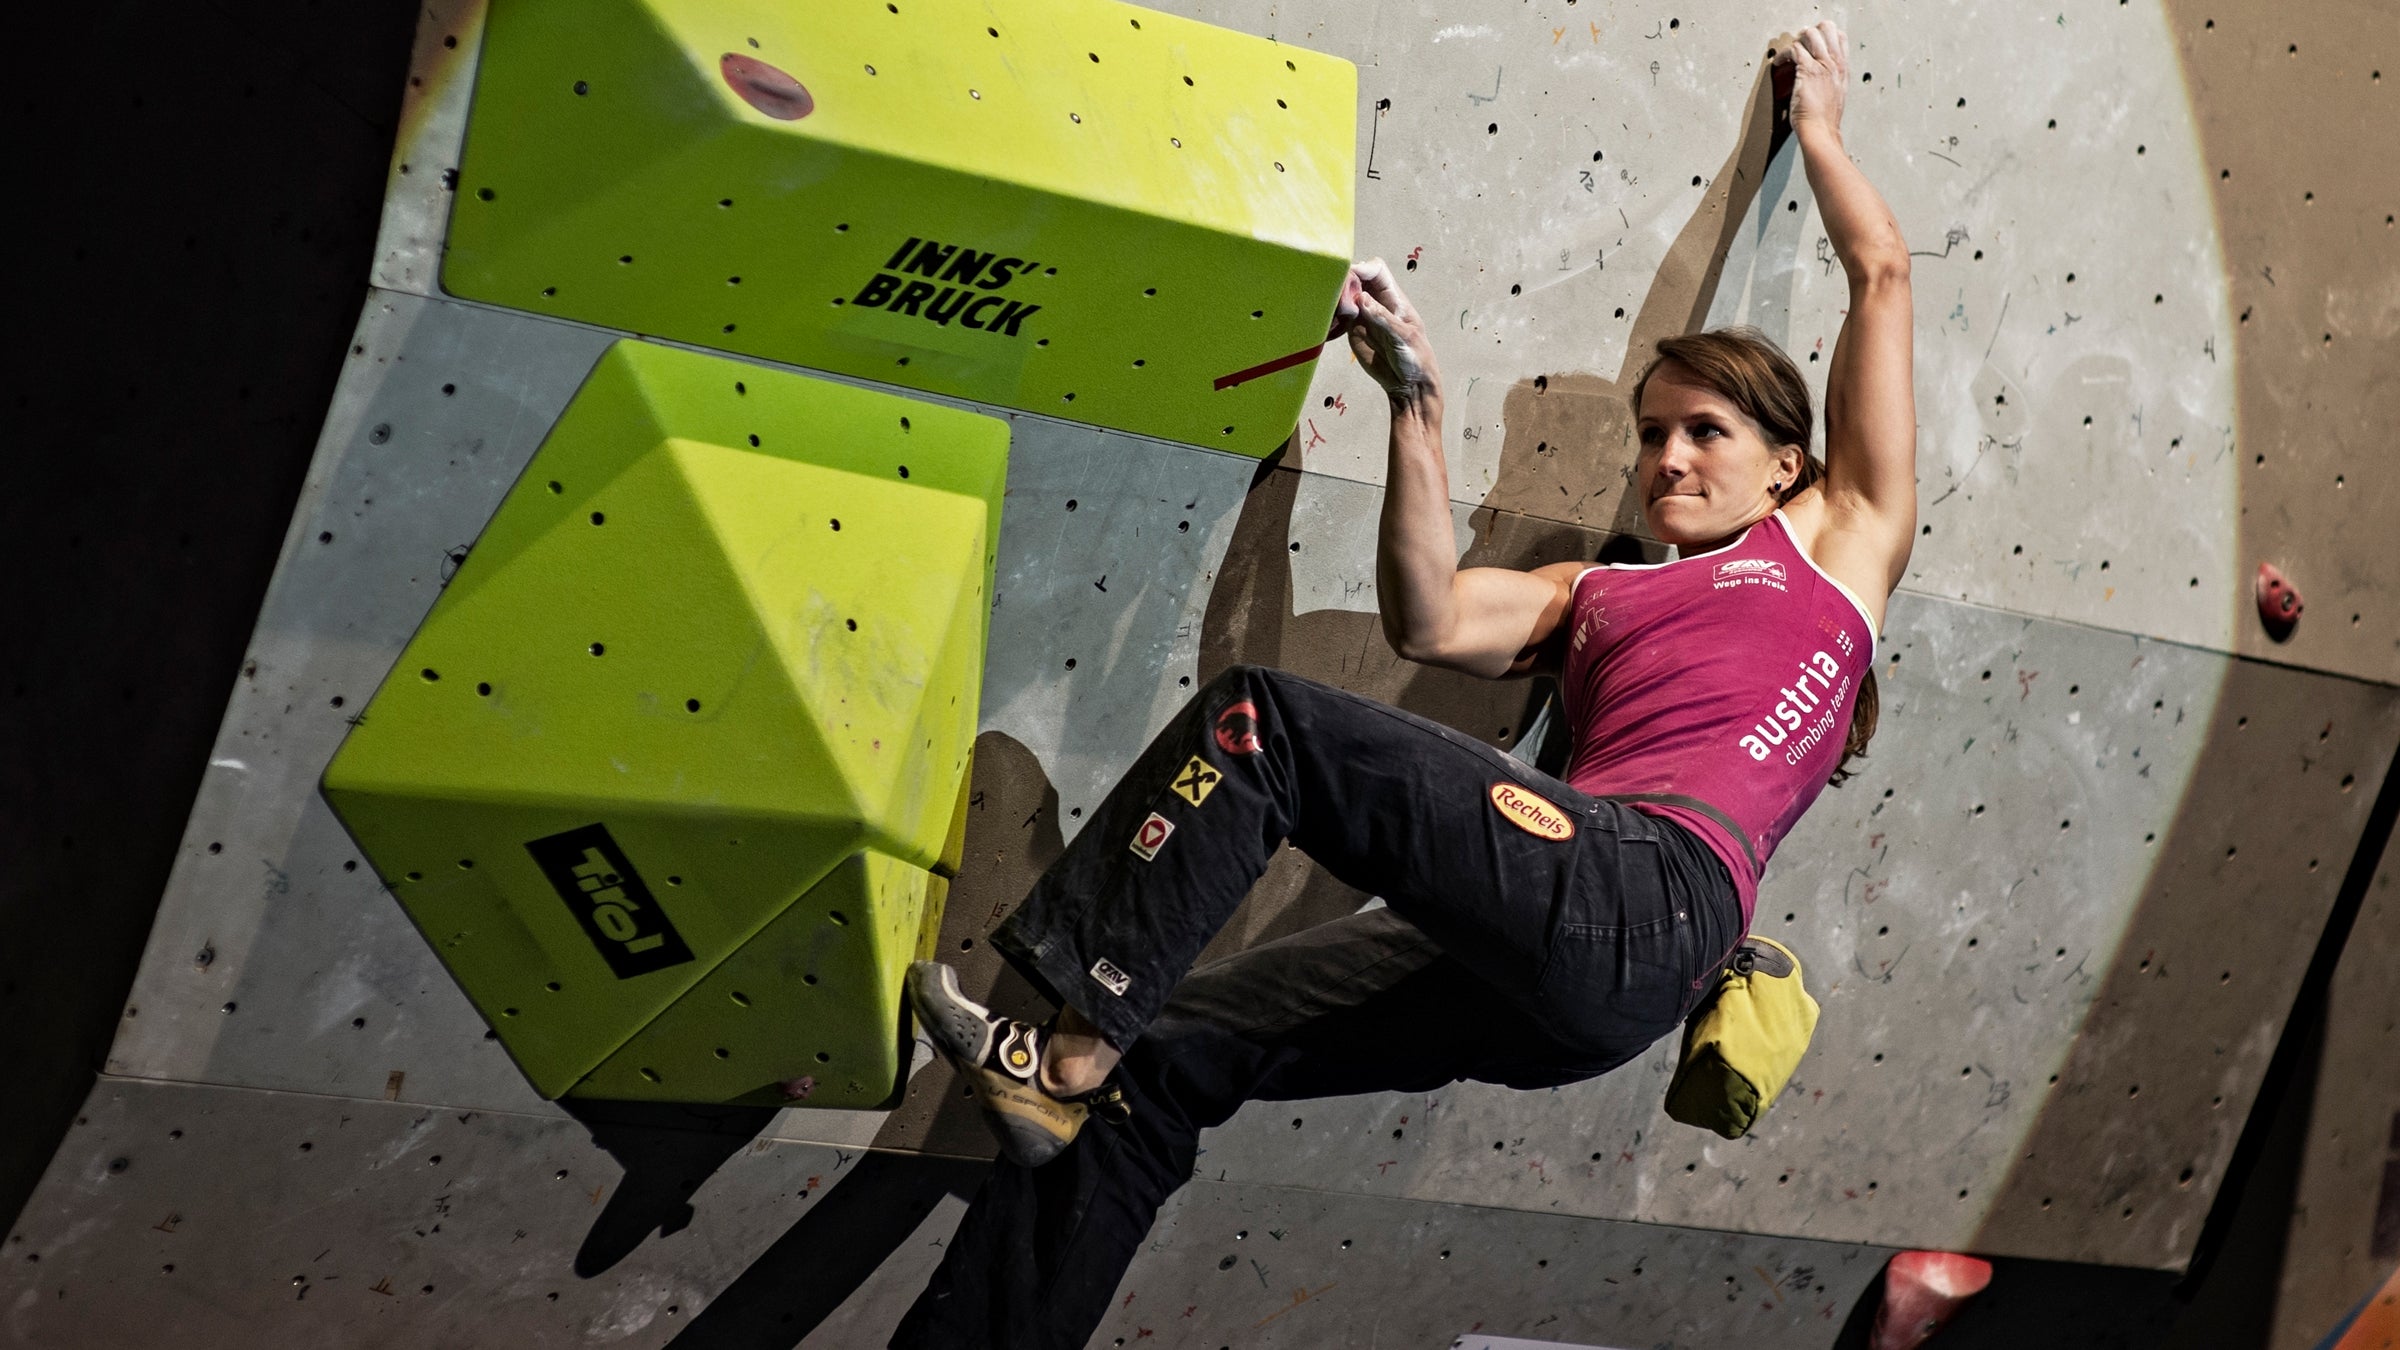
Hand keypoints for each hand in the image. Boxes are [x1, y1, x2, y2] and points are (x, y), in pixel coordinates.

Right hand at [1338, 259, 1441, 406]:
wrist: (1408, 385)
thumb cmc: (1416, 358)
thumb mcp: (1403, 337)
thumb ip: (1383, 318)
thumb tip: (1362, 299)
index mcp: (1394, 298)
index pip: (1377, 271)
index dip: (1363, 269)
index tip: (1350, 277)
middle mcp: (1377, 302)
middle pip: (1356, 278)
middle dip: (1344, 283)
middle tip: (1339, 302)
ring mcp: (1363, 314)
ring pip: (1344, 295)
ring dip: (1335, 300)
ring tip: (1332, 315)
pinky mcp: (1353, 329)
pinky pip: (1338, 315)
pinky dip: (1330, 317)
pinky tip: (1328, 325)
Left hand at [1778, 21, 1848, 141]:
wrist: (1820, 131)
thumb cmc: (1824, 120)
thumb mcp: (1836, 96)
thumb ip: (1832, 81)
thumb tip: (1821, 78)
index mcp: (1843, 70)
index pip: (1841, 38)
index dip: (1825, 35)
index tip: (1812, 42)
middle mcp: (1835, 64)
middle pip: (1828, 28)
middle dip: (1811, 32)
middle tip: (1800, 42)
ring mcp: (1823, 65)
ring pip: (1810, 34)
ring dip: (1797, 40)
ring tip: (1789, 52)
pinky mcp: (1807, 71)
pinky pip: (1794, 50)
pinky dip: (1784, 54)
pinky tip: (1779, 63)